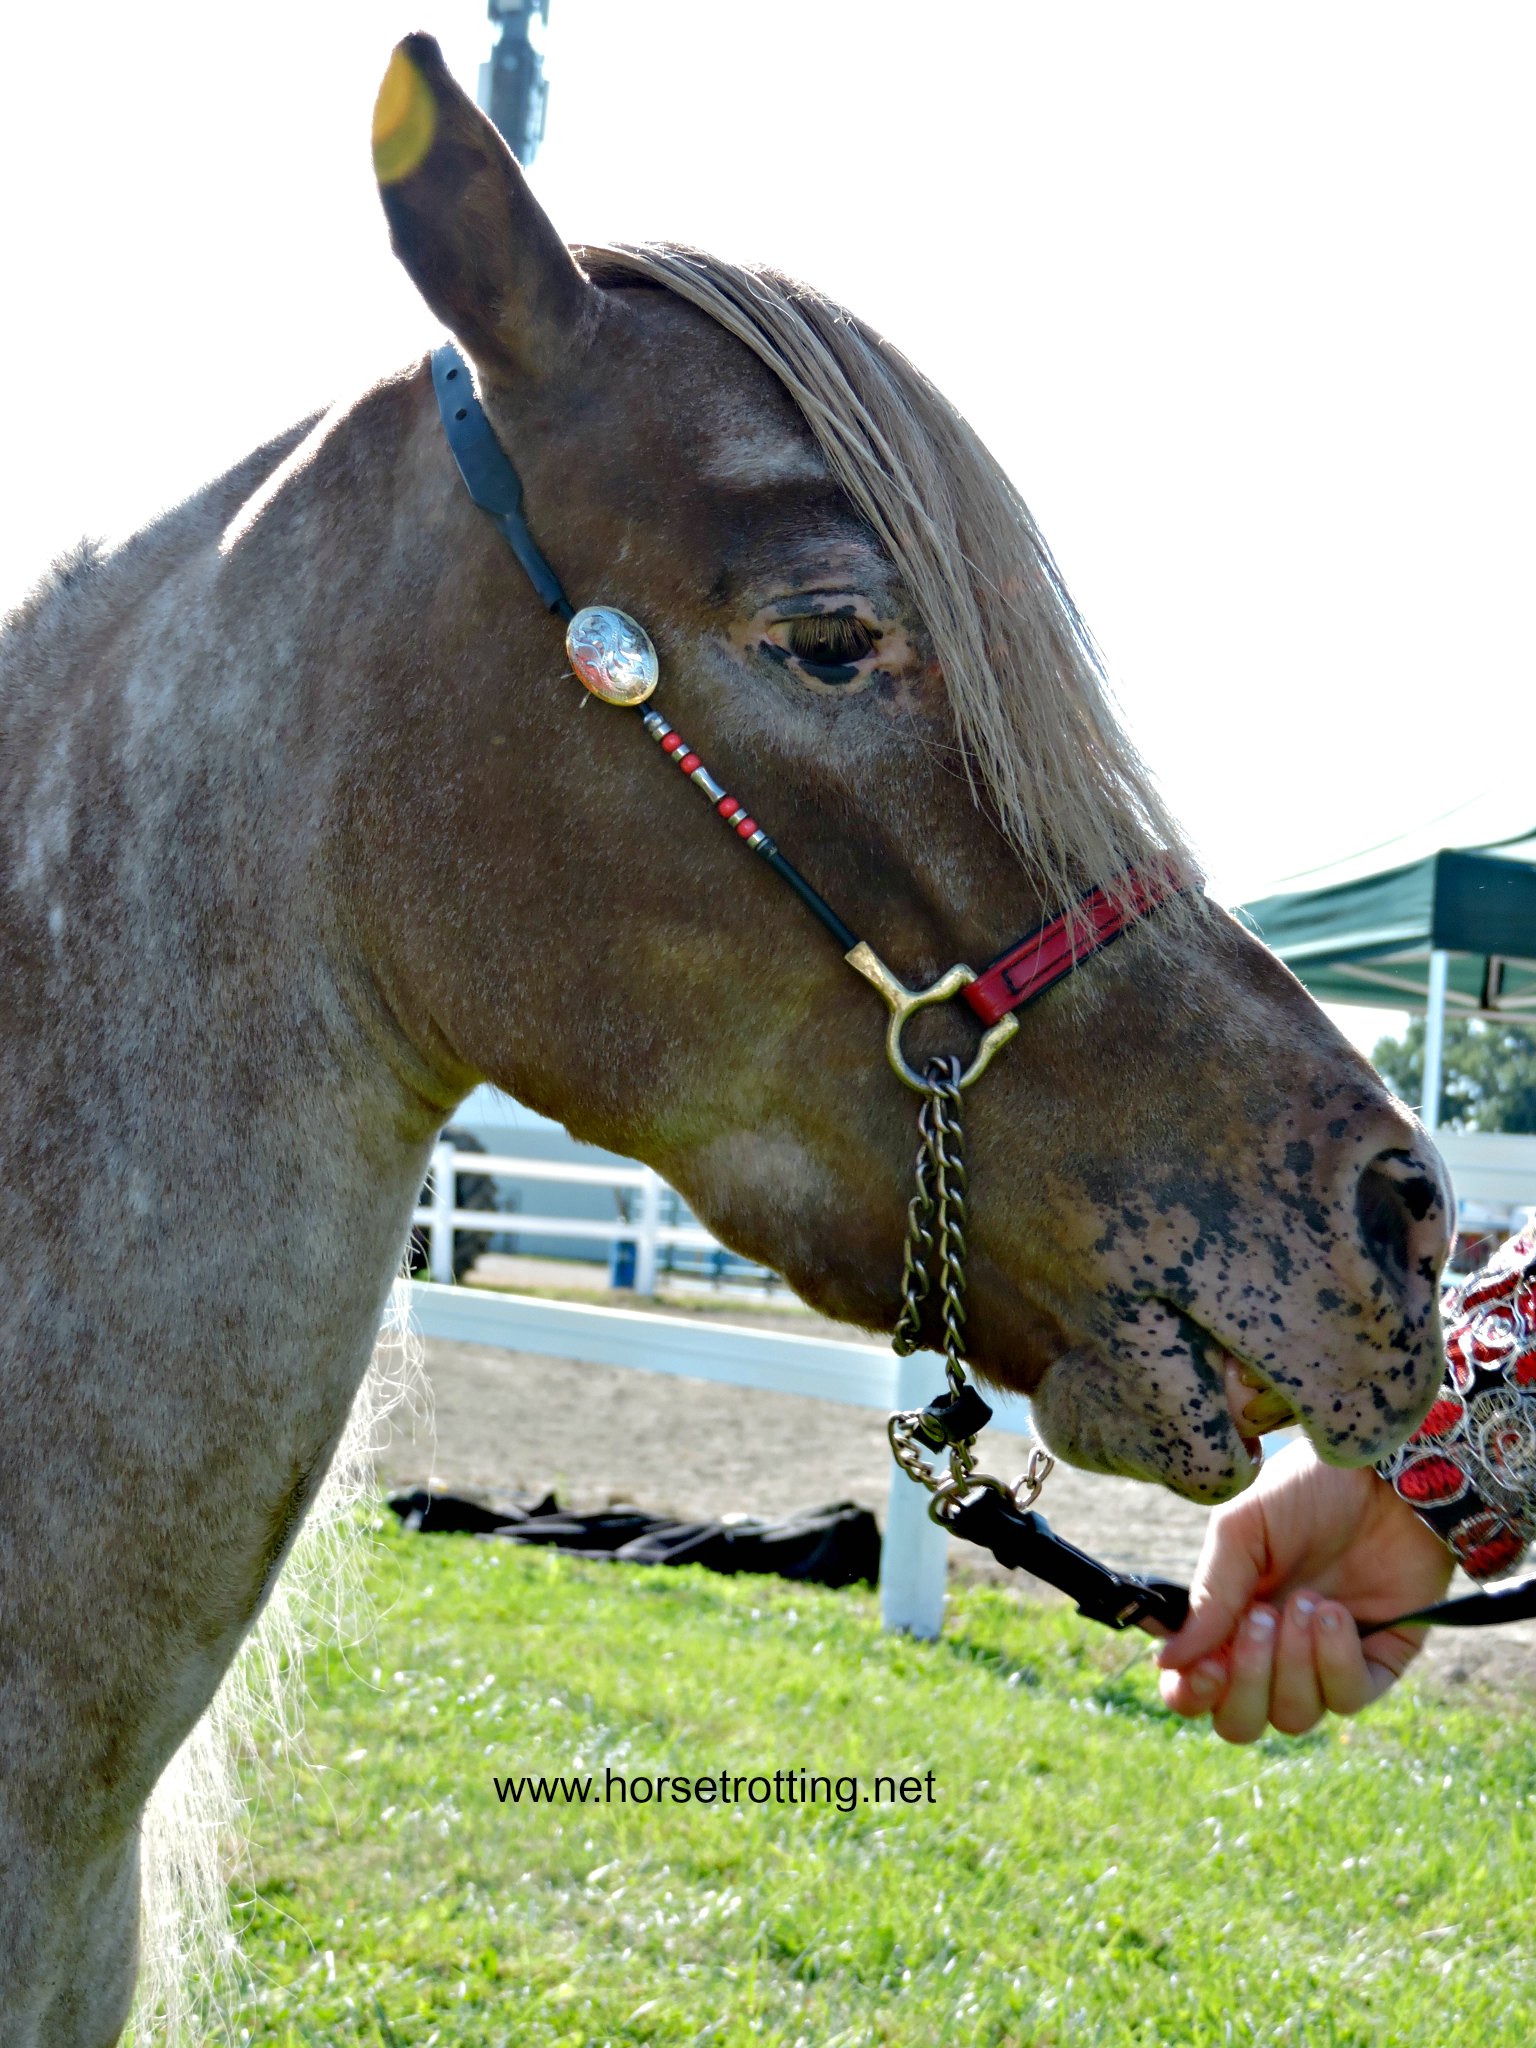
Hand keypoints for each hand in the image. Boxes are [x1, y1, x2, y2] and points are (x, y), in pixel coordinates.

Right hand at [1156, 1439, 1453, 1742]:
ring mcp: (1323, 1660)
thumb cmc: (1305, 1491)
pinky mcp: (1376, 1661)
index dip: (1192, 1694)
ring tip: (1307, 1602)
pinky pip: (1347, 1699)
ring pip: (1293, 1717)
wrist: (1384, 1476)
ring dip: (1293, 1663)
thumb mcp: (1240, 1532)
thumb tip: (1167, 1663)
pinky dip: (1336, 1662)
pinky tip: (1337, 1614)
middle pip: (1241, 1722)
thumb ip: (1208, 1599)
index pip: (1195, 1688)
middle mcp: (1271, 1650)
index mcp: (1228, 1618)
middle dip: (1245, 1683)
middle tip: (1260, 1618)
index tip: (1207, 1666)